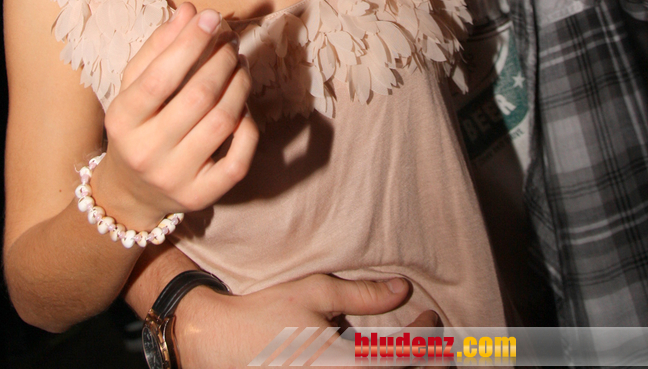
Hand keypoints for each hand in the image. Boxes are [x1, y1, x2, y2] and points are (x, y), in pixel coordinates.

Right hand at [96, 3, 257, 225]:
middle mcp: (145, 153)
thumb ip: (159, 46)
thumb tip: (190, 10)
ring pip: (222, 122)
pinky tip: (243, 107)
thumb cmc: (137, 125)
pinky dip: (248, 127)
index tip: (211, 16)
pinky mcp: (201, 197)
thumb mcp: (134, 85)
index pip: (160, 77)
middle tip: (231, 41)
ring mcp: (174, 178)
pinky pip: (237, 159)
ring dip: (239, 85)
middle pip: (198, 97)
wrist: (131, 192)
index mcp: (122, 121)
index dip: (190, 43)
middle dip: (221, 60)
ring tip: (240, 65)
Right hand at [173, 274, 432, 368]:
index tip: (430, 314)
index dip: (428, 339)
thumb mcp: (315, 292)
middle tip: (429, 331)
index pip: (407, 360)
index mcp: (345, 365)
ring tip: (408, 344)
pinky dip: (375, 363)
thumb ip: (363, 294)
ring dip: (399, 362)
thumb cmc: (264, 313)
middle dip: (422, 356)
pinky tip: (376, 353)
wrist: (217, 341)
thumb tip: (402, 288)